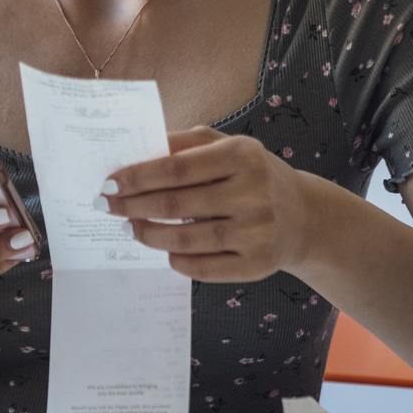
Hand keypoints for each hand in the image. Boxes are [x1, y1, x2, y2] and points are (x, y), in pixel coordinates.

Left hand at [101, 128, 317, 281]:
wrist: (305, 217)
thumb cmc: (254, 176)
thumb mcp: (228, 147)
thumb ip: (184, 144)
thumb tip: (135, 152)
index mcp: (243, 155)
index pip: (175, 168)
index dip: (136, 177)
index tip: (108, 183)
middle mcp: (253, 193)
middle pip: (175, 204)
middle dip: (132, 206)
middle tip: (107, 207)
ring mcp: (257, 232)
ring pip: (185, 240)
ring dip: (148, 234)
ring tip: (130, 227)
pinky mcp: (257, 265)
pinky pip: (203, 268)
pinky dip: (176, 260)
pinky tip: (163, 250)